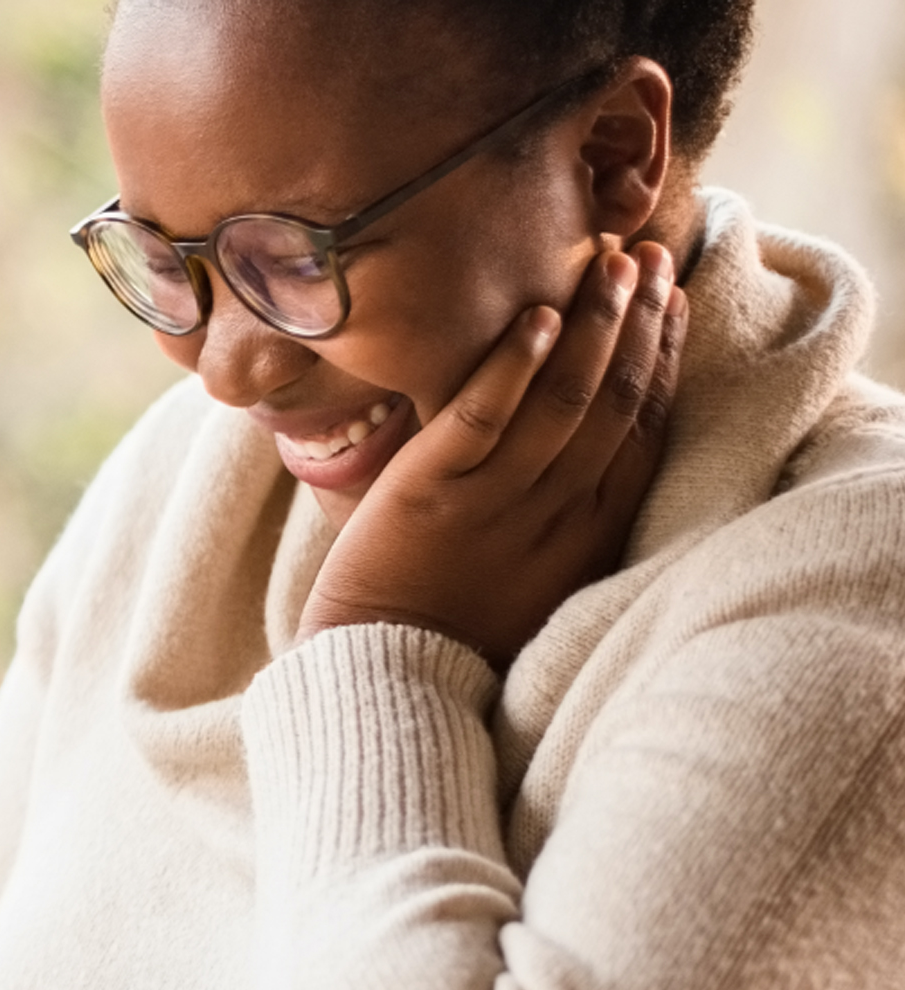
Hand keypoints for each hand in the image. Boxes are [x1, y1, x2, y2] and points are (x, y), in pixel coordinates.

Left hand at [299, 243, 686, 668]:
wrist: (384, 665)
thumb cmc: (457, 617)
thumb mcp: (543, 569)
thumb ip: (568, 507)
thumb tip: (582, 435)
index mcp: (591, 530)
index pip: (643, 427)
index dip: (663, 356)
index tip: (674, 297)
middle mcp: (556, 512)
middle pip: (615, 401)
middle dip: (640, 323)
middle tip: (654, 255)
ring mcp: (495, 500)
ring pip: (562, 400)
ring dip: (592, 325)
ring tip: (610, 262)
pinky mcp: (433, 492)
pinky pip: (482, 417)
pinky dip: (512, 365)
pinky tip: (536, 317)